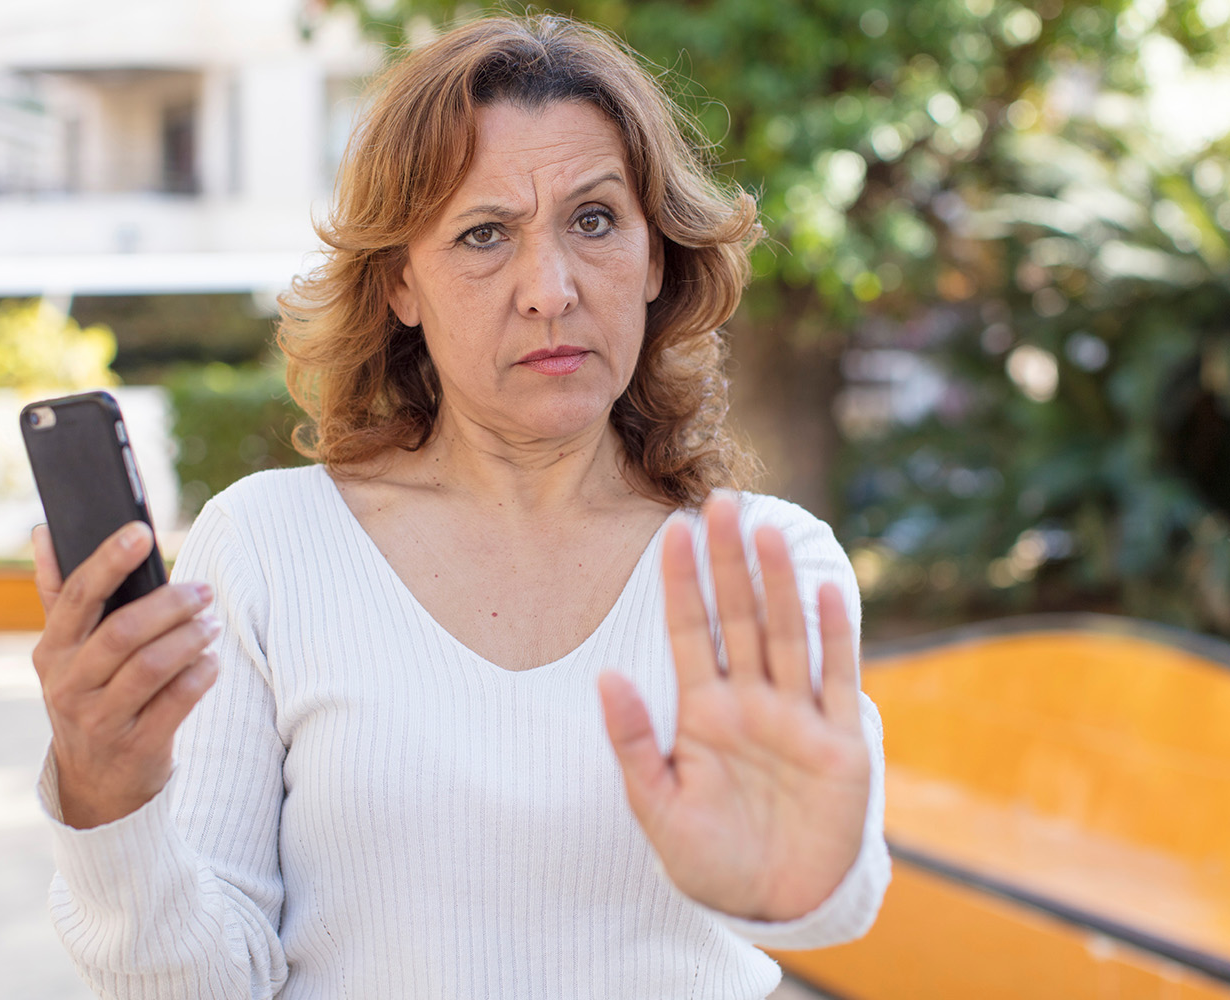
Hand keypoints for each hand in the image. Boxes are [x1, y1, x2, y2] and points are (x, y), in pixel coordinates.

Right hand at [31, 522, 221, 828]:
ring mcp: (100, 720)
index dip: (109, 561)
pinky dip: (199, 676)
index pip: (78, 596)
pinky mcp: (136, 747)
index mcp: (52, 651)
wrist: (94, 780)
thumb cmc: (88, 694)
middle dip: (169, 605)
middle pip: (123, 632)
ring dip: (189, 638)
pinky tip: (211, 662)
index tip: (141, 532)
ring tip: (211, 624)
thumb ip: (58, 593)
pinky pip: (176, 703)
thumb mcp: (65, 651)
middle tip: (203, 592)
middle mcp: (69, 685)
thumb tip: (45, 531)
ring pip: (152, 666)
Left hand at [599, 495, 869, 921]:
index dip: (681, 584)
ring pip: (786, 636)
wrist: (773, 904)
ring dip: (777, 585)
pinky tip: (827, 589)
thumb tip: (605, 676)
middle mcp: (751, 703)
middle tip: (720, 502)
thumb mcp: (656, 805)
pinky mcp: (842, 745)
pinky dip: (834, 636)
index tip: (668, 531)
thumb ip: (632, 742)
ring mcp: (797, 718)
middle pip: (739, 619)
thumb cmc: (708, 857)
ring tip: (765, 532)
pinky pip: (838, 681)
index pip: (689, 632)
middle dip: (730, 563)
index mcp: (704, 712)